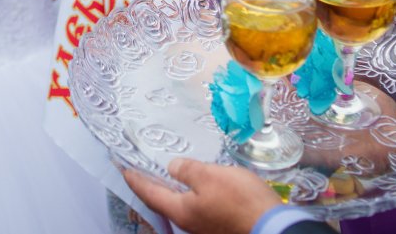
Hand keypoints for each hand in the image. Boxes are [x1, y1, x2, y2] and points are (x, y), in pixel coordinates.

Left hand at [122, 158, 281, 233]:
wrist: (274, 227)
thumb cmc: (240, 201)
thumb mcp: (210, 177)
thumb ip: (187, 170)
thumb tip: (172, 168)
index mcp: (181, 211)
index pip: (149, 193)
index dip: (134, 178)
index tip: (121, 167)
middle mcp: (188, 222)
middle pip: (163, 201)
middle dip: (150, 184)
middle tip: (141, 167)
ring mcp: (204, 226)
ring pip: (180, 204)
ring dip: (171, 188)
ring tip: (166, 171)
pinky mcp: (220, 224)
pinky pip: (196, 205)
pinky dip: (189, 192)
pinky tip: (196, 183)